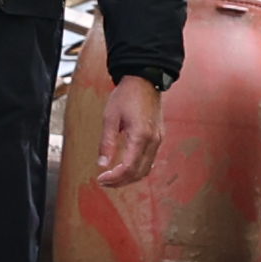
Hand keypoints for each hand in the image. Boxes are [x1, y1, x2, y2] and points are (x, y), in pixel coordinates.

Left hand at [94, 74, 167, 191]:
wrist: (144, 80)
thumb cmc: (127, 95)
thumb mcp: (110, 118)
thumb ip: (106, 142)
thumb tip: (102, 164)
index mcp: (141, 136)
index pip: (129, 168)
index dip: (115, 178)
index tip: (101, 179)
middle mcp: (153, 140)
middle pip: (139, 172)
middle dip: (121, 181)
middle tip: (104, 182)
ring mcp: (158, 139)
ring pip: (146, 169)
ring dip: (130, 177)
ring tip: (113, 177)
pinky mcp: (158, 137)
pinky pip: (150, 160)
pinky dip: (138, 169)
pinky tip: (125, 168)